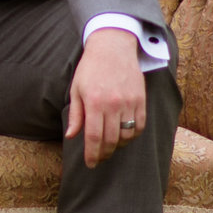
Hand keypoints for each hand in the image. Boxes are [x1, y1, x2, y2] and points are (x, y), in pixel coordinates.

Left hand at [66, 27, 146, 167]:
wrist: (113, 48)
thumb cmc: (90, 69)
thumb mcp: (77, 89)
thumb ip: (76, 115)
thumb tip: (71, 136)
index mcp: (94, 102)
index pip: (93, 137)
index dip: (92, 154)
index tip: (90, 164)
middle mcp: (113, 104)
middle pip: (111, 140)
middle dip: (104, 154)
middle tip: (99, 159)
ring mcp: (129, 103)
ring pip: (127, 135)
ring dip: (119, 146)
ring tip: (111, 146)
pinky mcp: (141, 100)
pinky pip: (140, 125)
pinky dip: (133, 135)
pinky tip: (124, 136)